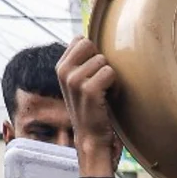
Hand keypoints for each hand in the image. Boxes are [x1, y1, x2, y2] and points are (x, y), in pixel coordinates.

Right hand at [55, 37, 121, 176]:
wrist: (91, 137)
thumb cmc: (92, 108)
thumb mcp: (81, 83)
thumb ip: (83, 62)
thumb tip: (92, 40)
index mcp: (61, 66)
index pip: (80, 40)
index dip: (94, 53)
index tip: (94, 72)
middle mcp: (63, 71)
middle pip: (91, 45)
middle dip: (102, 61)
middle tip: (101, 82)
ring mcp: (74, 80)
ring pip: (103, 61)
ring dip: (111, 77)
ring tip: (105, 93)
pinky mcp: (88, 90)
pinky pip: (110, 73)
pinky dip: (115, 86)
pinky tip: (109, 99)